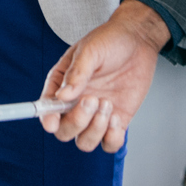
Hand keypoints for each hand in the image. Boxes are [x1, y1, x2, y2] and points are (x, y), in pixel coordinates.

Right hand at [37, 1, 169, 151]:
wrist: (138, 40)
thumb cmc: (110, 40)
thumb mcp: (90, 50)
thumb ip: (77, 73)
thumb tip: (62, 96)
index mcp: (61, 85)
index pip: (46, 109)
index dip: (47, 118)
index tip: (52, 122)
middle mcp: (75, 104)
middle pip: (64, 131)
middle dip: (77, 121)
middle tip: (92, 100)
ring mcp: (95, 115)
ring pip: (85, 142)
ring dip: (95, 130)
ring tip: (107, 104)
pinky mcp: (116, 121)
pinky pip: (109, 144)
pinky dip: (112, 138)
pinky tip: (117, 119)